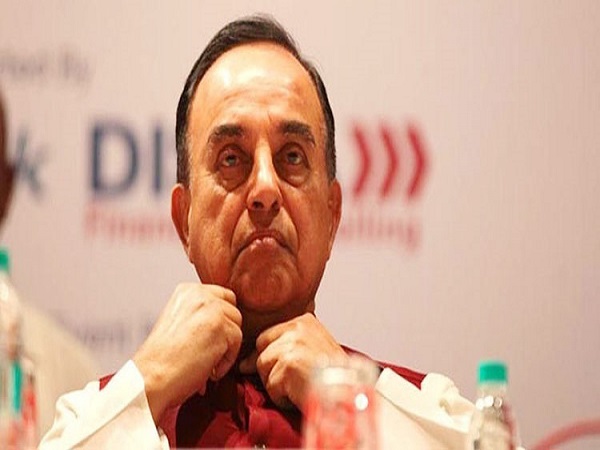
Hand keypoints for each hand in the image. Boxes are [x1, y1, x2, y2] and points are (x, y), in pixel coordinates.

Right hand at [133, 283, 241, 422]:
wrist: (151, 377)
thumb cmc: (162, 359)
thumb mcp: (179, 322)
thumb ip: (200, 314)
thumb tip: (224, 320)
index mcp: (187, 291)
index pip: (222, 297)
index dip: (220, 321)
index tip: (211, 338)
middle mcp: (199, 294)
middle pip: (233, 310)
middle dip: (226, 333)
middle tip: (211, 352)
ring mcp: (211, 308)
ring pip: (236, 327)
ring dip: (226, 348)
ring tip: (206, 363)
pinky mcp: (220, 326)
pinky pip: (236, 343)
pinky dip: (226, 361)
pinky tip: (208, 370)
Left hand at [238, 313, 346, 410]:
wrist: (349, 393)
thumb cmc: (334, 377)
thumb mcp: (313, 349)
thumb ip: (285, 347)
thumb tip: (245, 363)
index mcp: (304, 320)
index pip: (268, 336)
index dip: (269, 357)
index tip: (281, 370)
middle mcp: (297, 328)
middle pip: (262, 351)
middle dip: (270, 370)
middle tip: (292, 381)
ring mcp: (292, 345)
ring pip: (263, 368)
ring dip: (277, 385)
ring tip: (301, 386)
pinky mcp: (288, 364)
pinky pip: (271, 386)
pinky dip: (283, 398)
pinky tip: (301, 394)